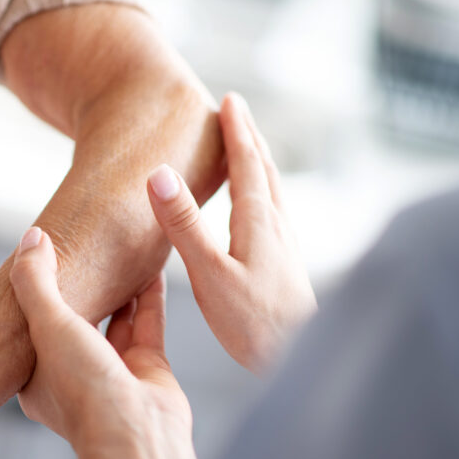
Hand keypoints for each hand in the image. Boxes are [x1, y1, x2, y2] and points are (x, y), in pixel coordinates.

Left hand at [10, 226, 193, 458]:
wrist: (137, 433)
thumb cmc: (84, 392)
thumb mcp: (47, 325)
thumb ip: (36, 281)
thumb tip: (31, 238)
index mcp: (38, 378)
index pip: (33, 326)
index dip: (37, 293)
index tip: (41, 259)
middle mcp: (75, 376)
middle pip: (76, 320)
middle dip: (81, 287)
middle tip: (83, 249)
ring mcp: (113, 373)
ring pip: (114, 319)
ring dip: (117, 287)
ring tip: (117, 250)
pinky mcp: (148, 368)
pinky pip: (146, 322)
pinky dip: (149, 295)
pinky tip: (151, 267)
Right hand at [146, 93, 315, 374]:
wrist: (297, 357)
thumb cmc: (254, 322)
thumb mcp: (208, 273)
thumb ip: (184, 225)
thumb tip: (161, 175)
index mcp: (257, 221)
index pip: (246, 162)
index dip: (236, 130)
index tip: (229, 100)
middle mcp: (276, 226)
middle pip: (264, 169)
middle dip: (250, 137)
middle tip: (238, 111)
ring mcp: (284, 245)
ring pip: (272, 190)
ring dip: (259, 162)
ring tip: (248, 150)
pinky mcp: (285, 265)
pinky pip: (272, 212)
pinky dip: (262, 192)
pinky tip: (258, 211)